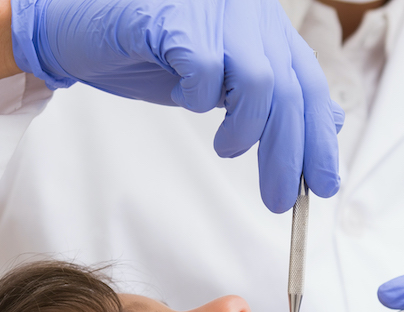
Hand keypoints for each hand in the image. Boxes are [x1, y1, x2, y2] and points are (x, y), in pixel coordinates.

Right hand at [10, 0, 343, 212]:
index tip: (322, 184)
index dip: (319, 137)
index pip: (308, 83)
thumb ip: (270, 94)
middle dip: (288, 154)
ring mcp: (215, 8)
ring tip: (227, 147)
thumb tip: (327, 122)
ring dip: (245, 129)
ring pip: (259, 82)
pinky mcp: (176, 17)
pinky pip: (207, 69)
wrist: (76, 26)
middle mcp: (248, 9)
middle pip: (290, 90)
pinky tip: (185, 94)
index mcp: (264, 23)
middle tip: (279, 199)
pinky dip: (199, 96)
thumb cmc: (150, 53)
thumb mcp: (221, 79)